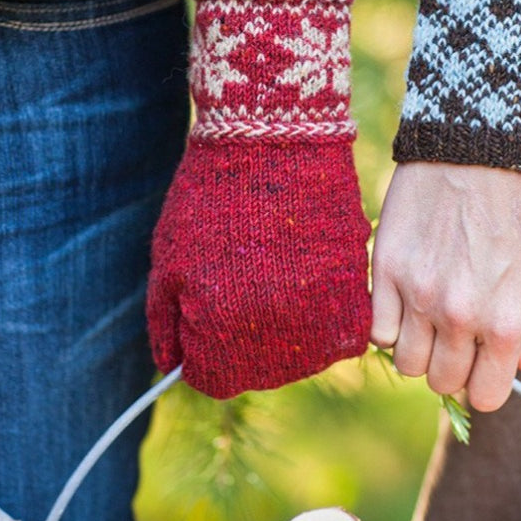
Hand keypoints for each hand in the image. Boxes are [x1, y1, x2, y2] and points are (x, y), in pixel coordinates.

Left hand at [146, 0, 370, 397]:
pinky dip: (324, 319)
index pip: (212, 379)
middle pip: (258, 373)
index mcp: (221, 331)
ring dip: (286, 336)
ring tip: (274, 287)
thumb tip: (174, 366)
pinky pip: (342, 332)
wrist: (274, 142)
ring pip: (303, 358)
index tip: (204, 327)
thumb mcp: (168, 261)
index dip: (202, 355)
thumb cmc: (210, 198)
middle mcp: (276, 337)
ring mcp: (321, 315)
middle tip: (239, 299)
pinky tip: (305, 284)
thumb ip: (166, 322)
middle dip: (241, 347)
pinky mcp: (355, 291)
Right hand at [371, 162, 520, 410]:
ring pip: (405, 363)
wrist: (472, 150)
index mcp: (503, 320)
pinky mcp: (387, 271)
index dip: (480, 386)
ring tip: (424, 319)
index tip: (475, 368)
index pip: (484, 395)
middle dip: (447, 366)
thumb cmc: (510, 208)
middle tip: (449, 338)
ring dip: (415, 348)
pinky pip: (376, 330)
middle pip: (440, 382)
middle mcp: (460, 315)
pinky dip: (388, 325)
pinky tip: (401, 303)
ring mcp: (418, 295)